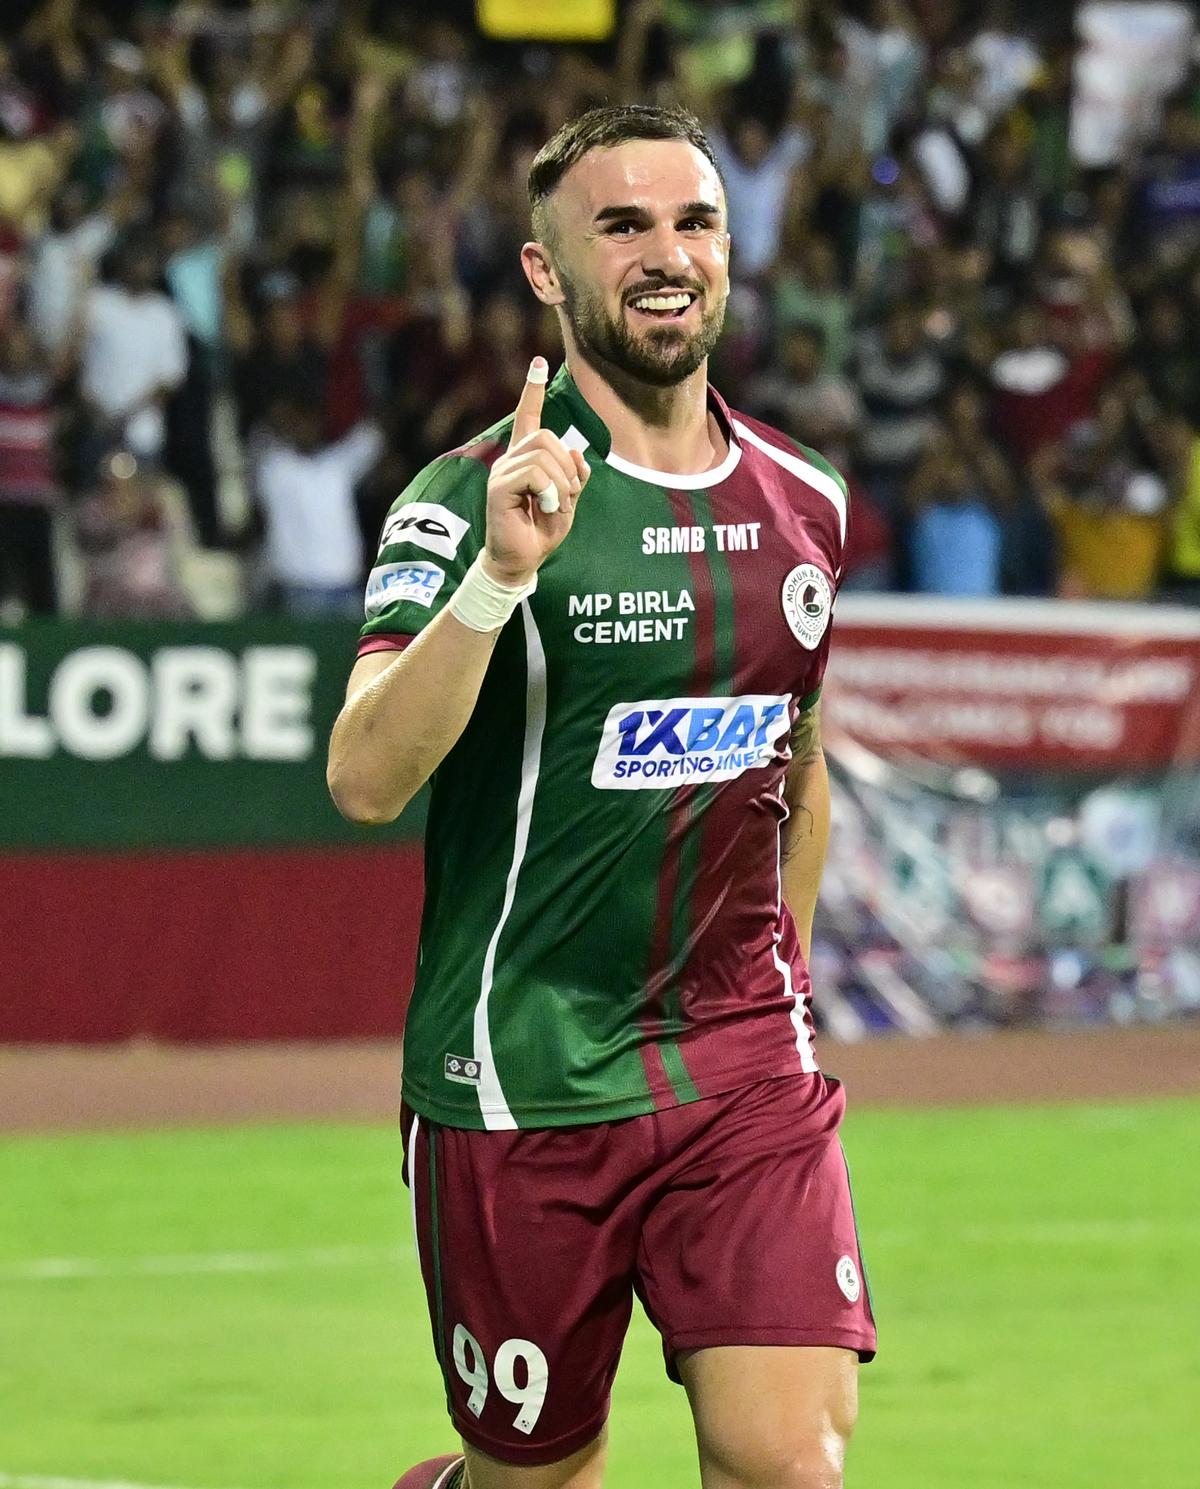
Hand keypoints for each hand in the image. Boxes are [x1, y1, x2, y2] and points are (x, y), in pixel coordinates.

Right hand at [483, 357, 589, 585]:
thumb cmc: (542, 530)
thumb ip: (574, 475)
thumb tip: (574, 454)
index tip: (539, 361)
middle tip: (565, 497)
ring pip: (543, 456)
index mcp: (526, 459)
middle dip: (567, 468)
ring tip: (554, 506)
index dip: (532, 389)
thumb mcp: (569, 500)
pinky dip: (550, 493)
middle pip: (546, 437)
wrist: (523, 560)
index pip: (528, 417)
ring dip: (561, 484)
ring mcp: (502, 472)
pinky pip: (534, 475)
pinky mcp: (499, 488)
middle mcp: (510, 460)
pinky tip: (544, 509)